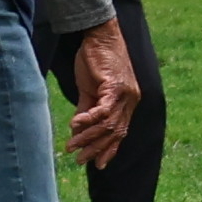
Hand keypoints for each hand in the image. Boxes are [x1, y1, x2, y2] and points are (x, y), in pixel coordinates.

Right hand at [62, 21, 141, 167]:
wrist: (99, 36)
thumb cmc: (95, 61)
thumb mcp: (89, 91)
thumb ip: (86, 110)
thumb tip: (77, 131)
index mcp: (128, 103)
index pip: (121, 133)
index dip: (110, 150)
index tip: (97, 165)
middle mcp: (131, 100)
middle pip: (115, 133)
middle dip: (96, 149)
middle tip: (79, 159)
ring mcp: (125, 93)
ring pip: (108, 124)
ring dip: (88, 137)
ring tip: (71, 145)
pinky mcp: (115, 85)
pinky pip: (103, 109)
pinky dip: (89, 119)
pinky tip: (75, 125)